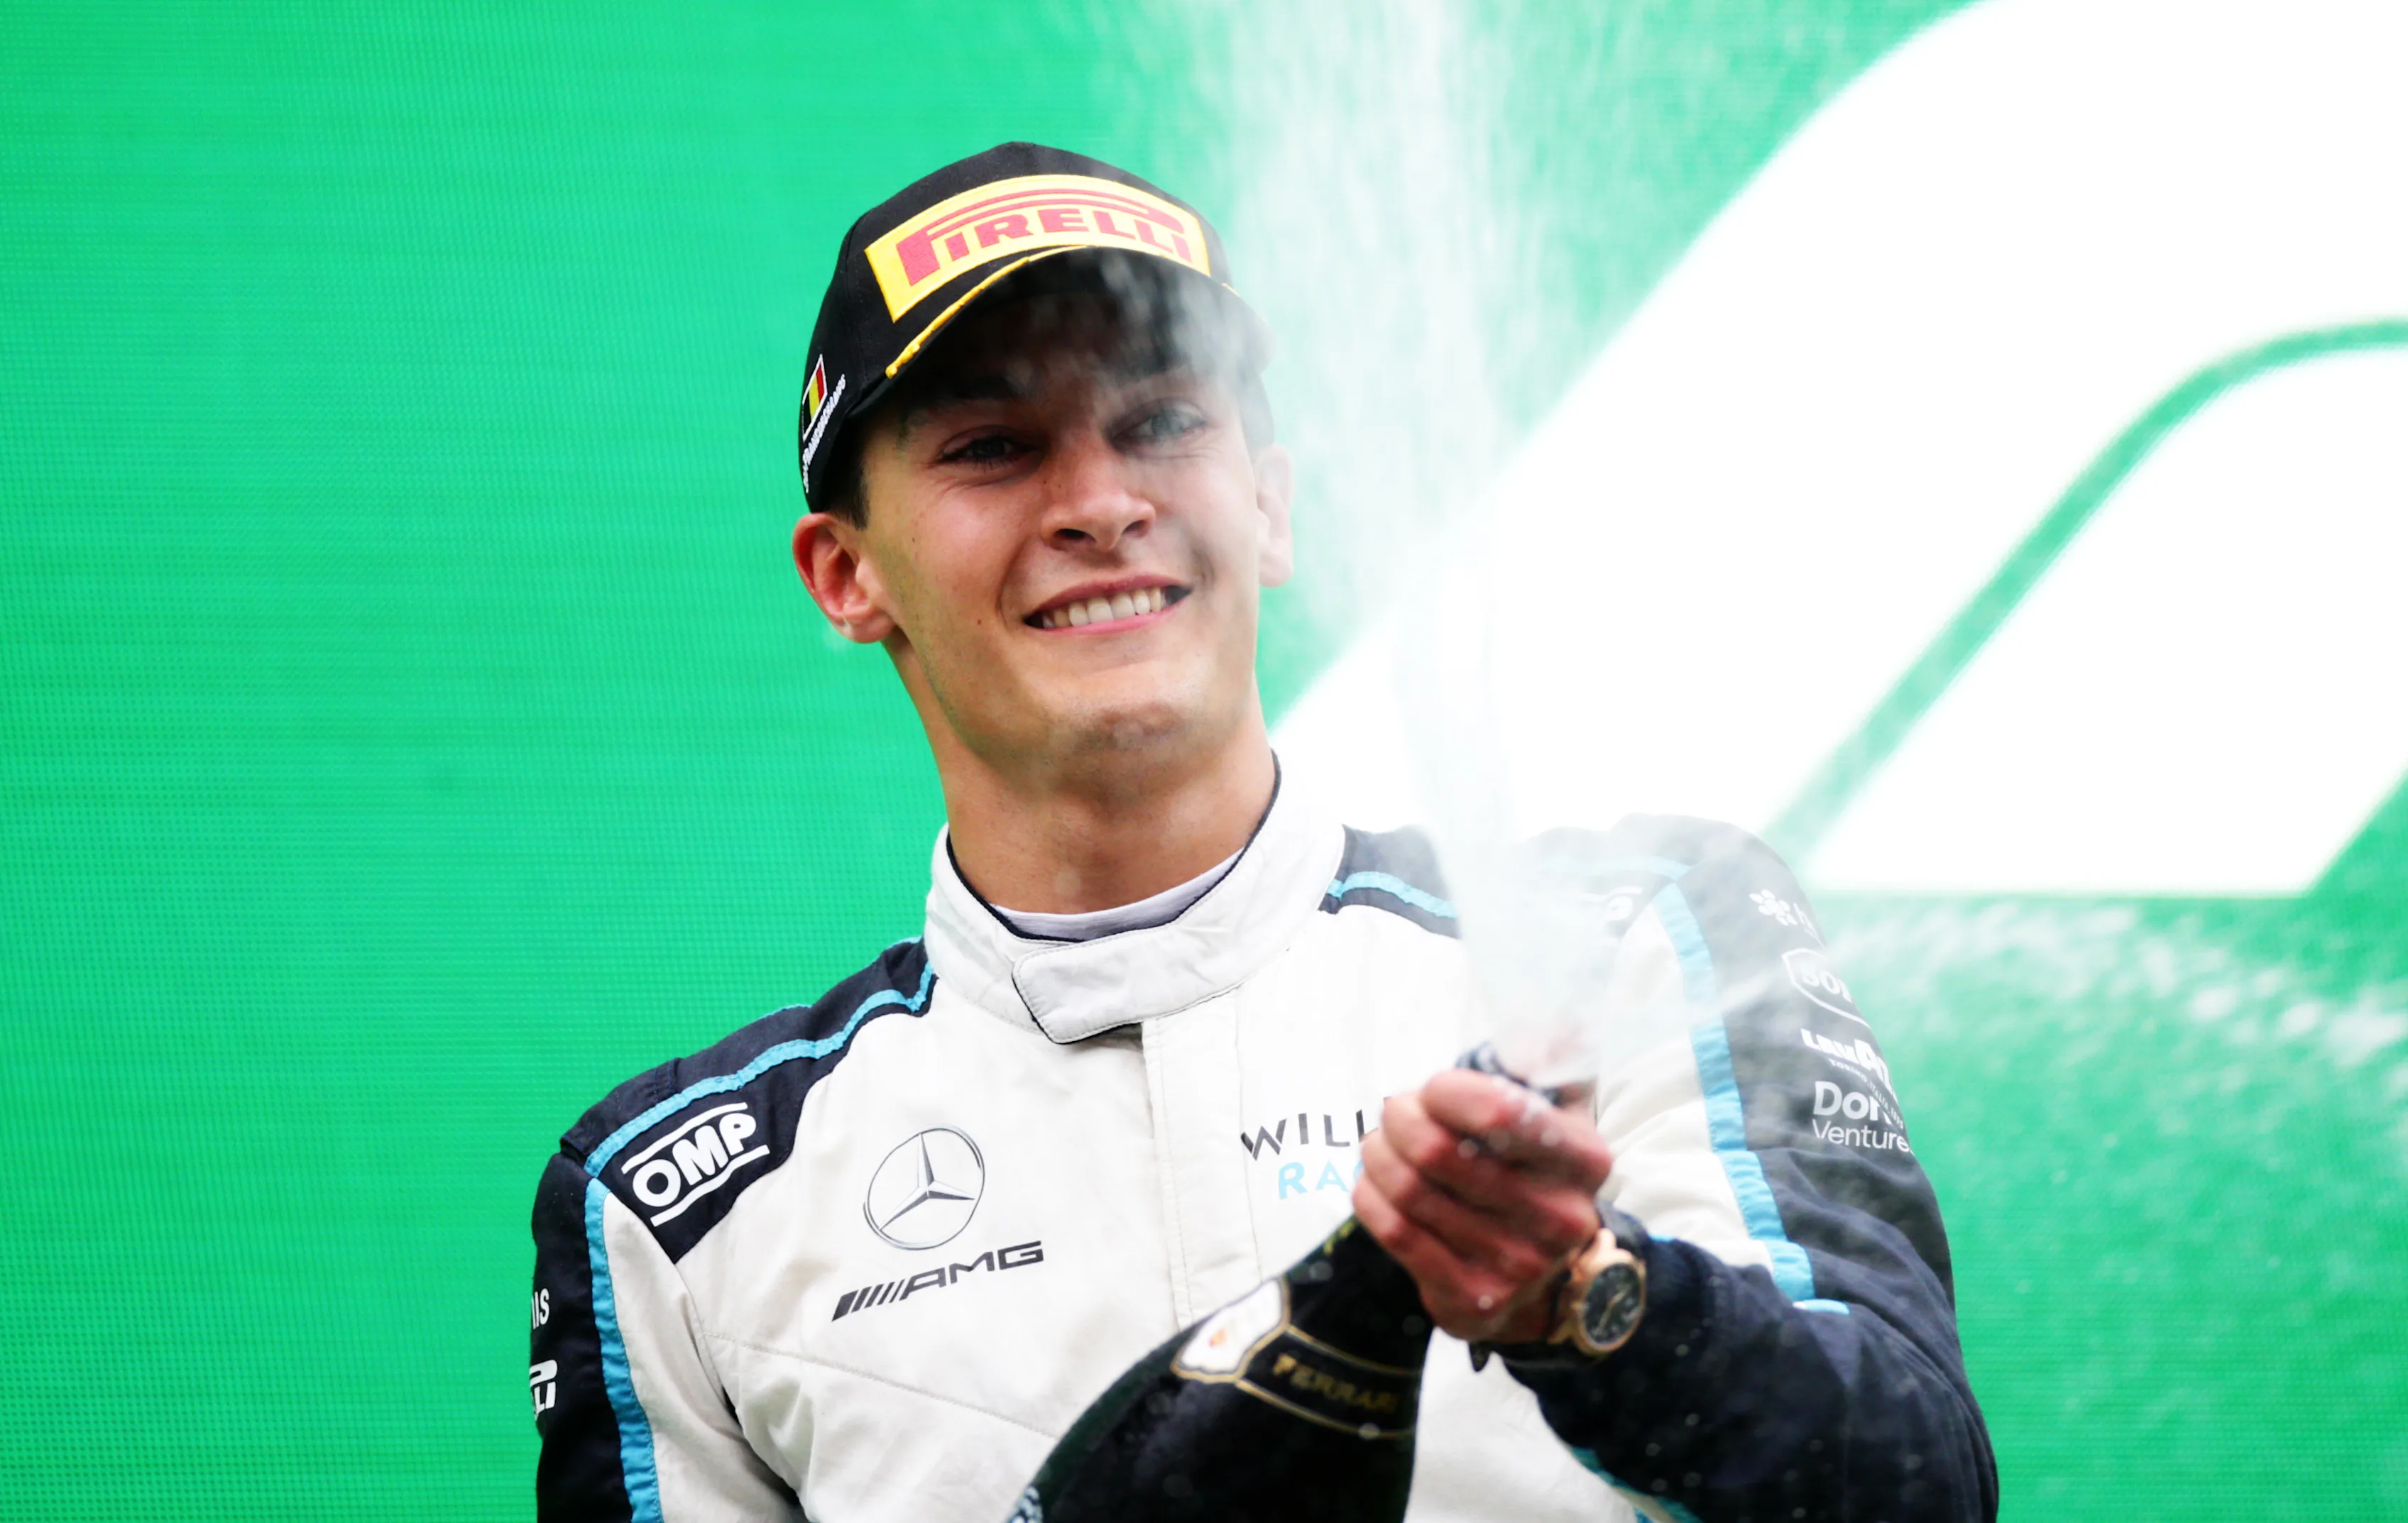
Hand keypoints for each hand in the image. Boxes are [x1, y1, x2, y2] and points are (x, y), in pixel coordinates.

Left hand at [1354, 1069, 1612, 1343]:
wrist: (1552, 1283)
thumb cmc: (1536, 1175)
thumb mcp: (1559, 1115)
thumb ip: (1551, 1063)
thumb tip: (1555, 1024)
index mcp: (1585, 1160)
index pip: (1499, 1111)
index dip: (1446, 1091)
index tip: (1432, 1088)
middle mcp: (1559, 1218)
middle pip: (1437, 1150)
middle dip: (1399, 1118)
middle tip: (1395, 1111)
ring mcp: (1517, 1267)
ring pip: (1410, 1190)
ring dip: (1379, 1155)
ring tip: (1380, 1143)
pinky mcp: (1472, 1300)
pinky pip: (1397, 1233)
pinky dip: (1370, 1197)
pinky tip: (1373, 1182)